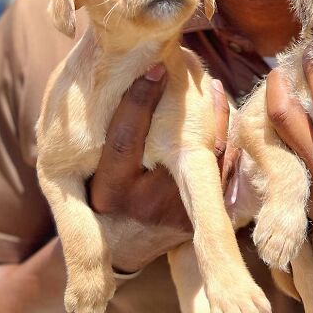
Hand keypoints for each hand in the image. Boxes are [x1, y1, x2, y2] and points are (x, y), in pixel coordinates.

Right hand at [89, 64, 230, 273]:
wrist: (123, 245)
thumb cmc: (101, 193)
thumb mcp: (87, 170)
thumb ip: (98, 133)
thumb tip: (119, 73)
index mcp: (110, 191)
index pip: (124, 139)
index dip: (139, 99)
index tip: (155, 67)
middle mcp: (145, 205)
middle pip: (179, 146)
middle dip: (195, 108)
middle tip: (200, 75)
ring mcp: (179, 214)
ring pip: (209, 157)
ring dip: (216, 118)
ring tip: (212, 87)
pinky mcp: (201, 218)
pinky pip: (223, 171)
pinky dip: (225, 140)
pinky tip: (223, 115)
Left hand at [265, 57, 312, 295]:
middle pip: (287, 115)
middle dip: (284, 79)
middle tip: (290, 55)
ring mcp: (310, 184)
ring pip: (275, 134)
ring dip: (273, 102)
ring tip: (279, 77)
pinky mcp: (301, 195)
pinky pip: (278, 155)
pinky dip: (275, 129)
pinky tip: (280, 109)